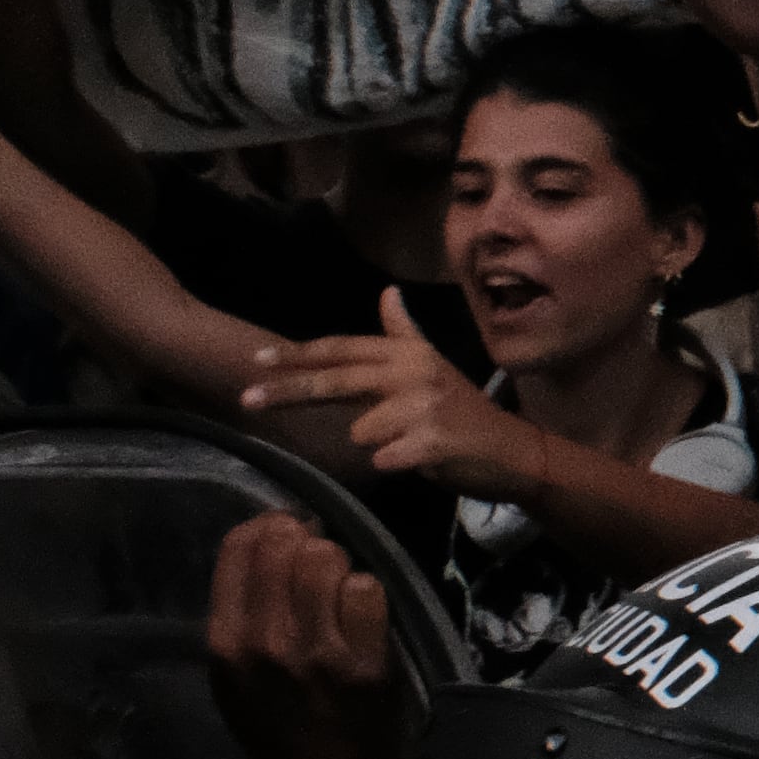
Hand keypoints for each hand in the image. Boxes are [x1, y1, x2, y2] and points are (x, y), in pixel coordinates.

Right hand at [205, 509, 406, 758]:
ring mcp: (314, 652)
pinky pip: (367, 590)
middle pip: (284, 544)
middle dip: (309, 541)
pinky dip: (370, 593)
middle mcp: (263, 642)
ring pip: (326, 559)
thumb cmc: (279, 723)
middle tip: (322, 564)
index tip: (290, 533)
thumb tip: (265, 535)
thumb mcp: (234, 672)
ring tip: (342, 591)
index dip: (270, 525)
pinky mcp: (363, 664)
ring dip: (341, 566)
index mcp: (224, 639)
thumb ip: (240, 608)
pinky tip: (366, 615)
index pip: (239, 545)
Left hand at [247, 289, 553, 499]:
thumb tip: (387, 293)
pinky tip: (419, 460)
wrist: (512, 451)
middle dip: (287, 391)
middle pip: (336, 380)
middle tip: (246, 400)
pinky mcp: (431, 442)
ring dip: (376, 444)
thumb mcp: (433, 367)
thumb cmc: (464, 412)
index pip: (342, 349)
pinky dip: (393, 464)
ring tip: (407, 443)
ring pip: (359, 431)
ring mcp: (424, 407)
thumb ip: (403, 333)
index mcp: (409, 354)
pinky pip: (382, 458)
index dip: (298, 355)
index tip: (256, 360)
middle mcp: (414, 372)